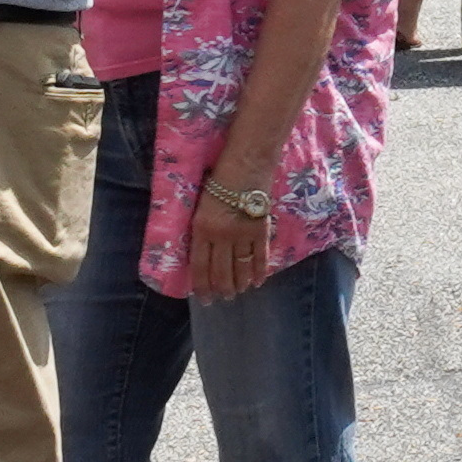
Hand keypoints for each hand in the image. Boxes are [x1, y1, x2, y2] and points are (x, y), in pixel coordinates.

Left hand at [184, 175, 275, 297]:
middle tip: (223, 299)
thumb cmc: (218, 178)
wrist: (246, 162)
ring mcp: (243, 234)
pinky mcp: (260, 229)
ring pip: (241, 268)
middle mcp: (221, 235)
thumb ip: (202, 228)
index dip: (202, 285)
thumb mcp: (200, 204)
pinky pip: (260, 257)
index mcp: (202, 228)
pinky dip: (259, 271)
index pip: (200, 265)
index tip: (204, 298)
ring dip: (239, 284)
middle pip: (221, 271)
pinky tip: (257, 282)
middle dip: (222, 290)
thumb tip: (202, 252)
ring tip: (238, 292)